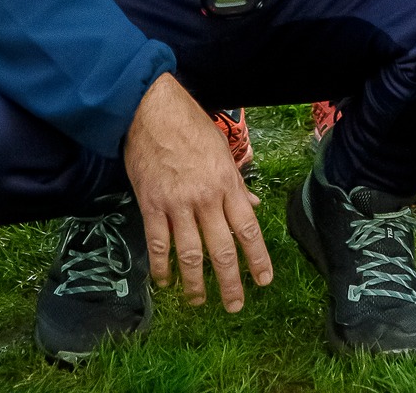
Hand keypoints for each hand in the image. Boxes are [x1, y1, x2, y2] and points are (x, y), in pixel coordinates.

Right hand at [124, 72, 272, 310]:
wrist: (152, 110)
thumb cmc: (190, 126)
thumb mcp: (222, 149)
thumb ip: (235, 181)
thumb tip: (252, 203)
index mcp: (226, 183)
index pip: (247, 229)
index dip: (257, 258)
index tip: (264, 280)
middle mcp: (205, 198)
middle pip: (222, 249)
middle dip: (230, 282)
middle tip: (235, 305)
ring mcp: (177, 204)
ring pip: (190, 254)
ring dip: (195, 284)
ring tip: (199, 301)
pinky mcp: (151, 205)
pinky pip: (158, 244)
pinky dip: (162, 268)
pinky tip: (166, 282)